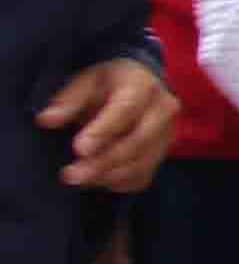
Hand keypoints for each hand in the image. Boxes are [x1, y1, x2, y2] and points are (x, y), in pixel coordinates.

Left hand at [38, 56, 172, 196]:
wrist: (144, 86)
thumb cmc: (110, 84)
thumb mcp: (87, 81)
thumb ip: (68, 100)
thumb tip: (47, 120)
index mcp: (142, 85)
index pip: (126, 109)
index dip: (103, 131)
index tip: (79, 149)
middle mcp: (163, 110)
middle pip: (137, 141)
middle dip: (103, 161)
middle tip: (71, 175)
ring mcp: (167, 134)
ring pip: (140, 163)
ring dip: (107, 176)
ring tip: (76, 179)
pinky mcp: (163, 154)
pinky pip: (142, 176)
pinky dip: (117, 183)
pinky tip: (95, 179)